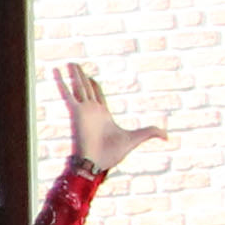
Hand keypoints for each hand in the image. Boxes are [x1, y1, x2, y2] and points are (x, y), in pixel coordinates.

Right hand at [54, 61, 163, 177]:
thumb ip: (151, 133)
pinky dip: (62, 84)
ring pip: (79, 87)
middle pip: (87, 88)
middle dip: (82, 76)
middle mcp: (93, 110)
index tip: (90, 77)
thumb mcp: (137, 138)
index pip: (98, 95)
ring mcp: (85, 110)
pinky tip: (58, 73)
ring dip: (74, 75)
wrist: (98, 161)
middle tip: (75, 64)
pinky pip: (69, 95)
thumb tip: (167, 136)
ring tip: (69, 63)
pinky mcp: (77, 112)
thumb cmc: (114, 153)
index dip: (94, 85)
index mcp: (104, 115)